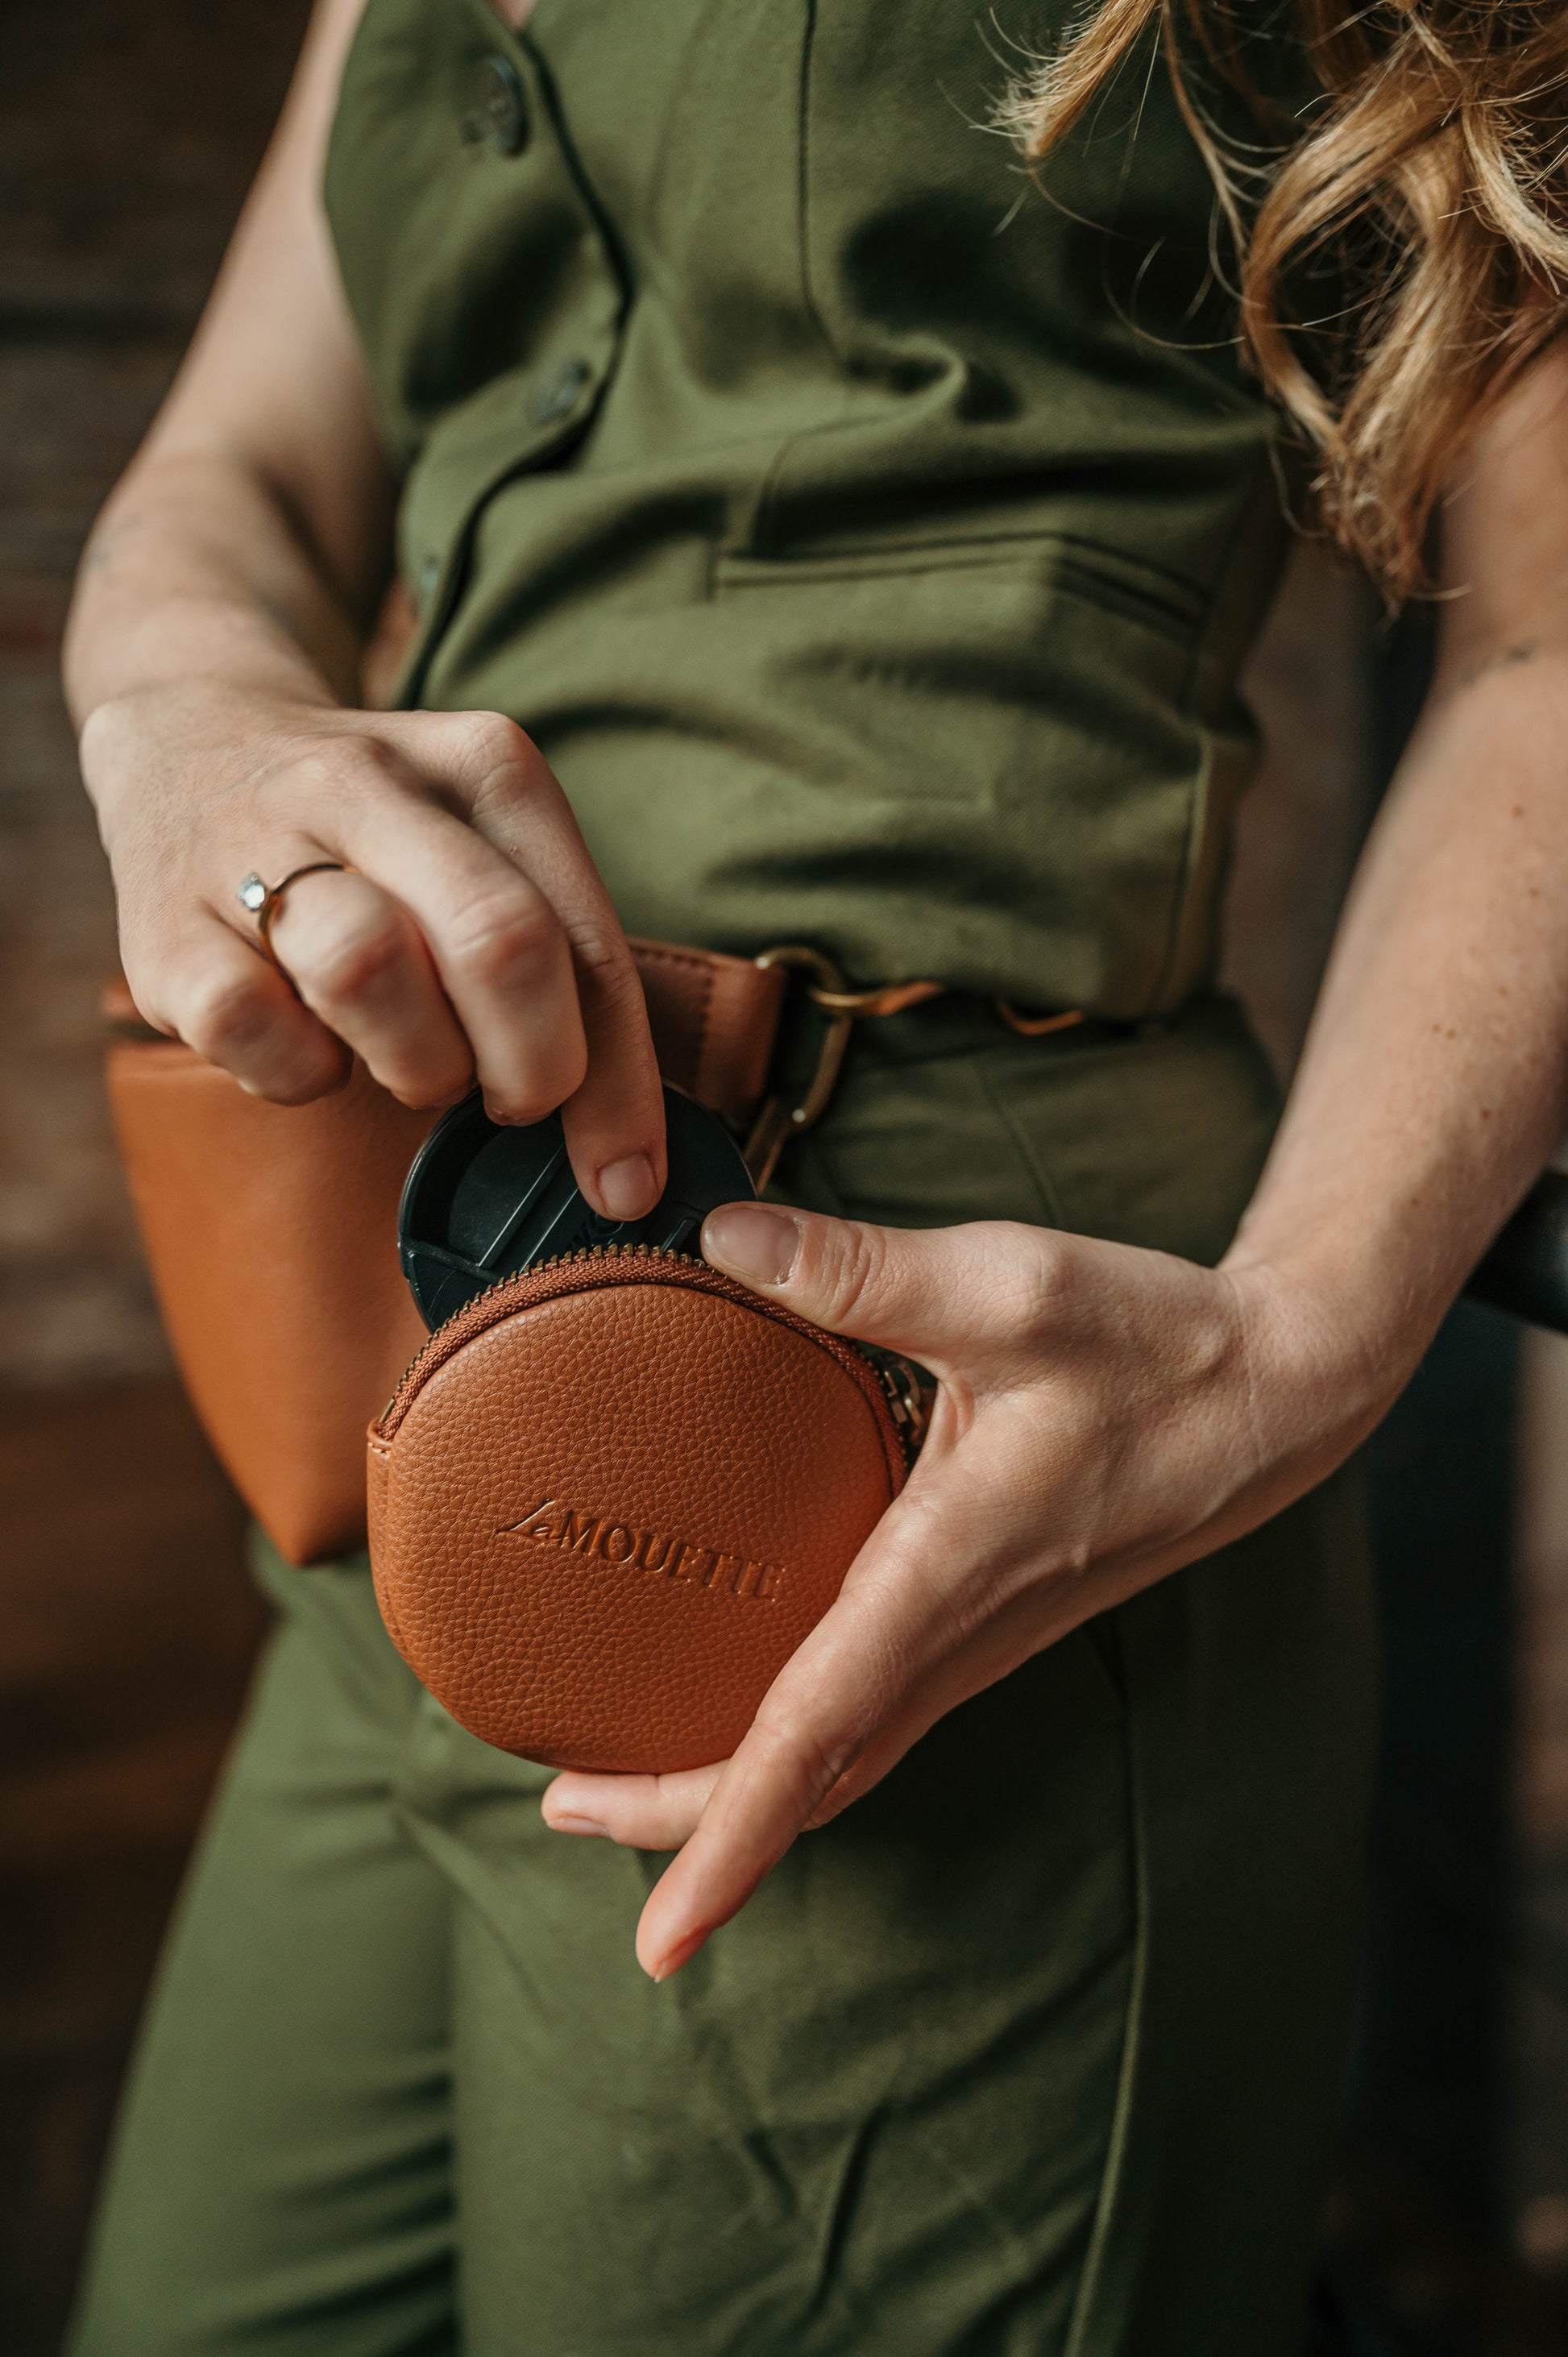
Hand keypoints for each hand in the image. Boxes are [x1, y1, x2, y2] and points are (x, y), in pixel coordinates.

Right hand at [84, 680, 664, 1215]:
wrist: (192, 739)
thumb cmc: (379, 840)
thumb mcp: (488, 853)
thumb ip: (566, 967)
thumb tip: (627, 1156)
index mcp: (483, 768)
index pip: (585, 939)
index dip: (620, 1081)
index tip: (629, 1178)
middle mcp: (371, 785)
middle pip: (498, 942)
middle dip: (532, 1066)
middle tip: (515, 1103)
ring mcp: (256, 845)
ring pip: (369, 970)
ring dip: (416, 1060)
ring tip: (411, 1058)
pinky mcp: (164, 927)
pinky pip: (252, 1028)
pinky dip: (299, 1071)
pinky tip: (311, 1047)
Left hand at [542, 1201, 1372, 1978]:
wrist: (1277, 1392)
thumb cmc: (1155, 1343)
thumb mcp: (1015, 1288)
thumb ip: (865, 1269)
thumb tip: (719, 1240)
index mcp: (947, 1571)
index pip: (814, 1733)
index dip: (722, 1833)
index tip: (656, 1934)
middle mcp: (958, 1631)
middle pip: (810, 1777)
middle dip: (686, 1820)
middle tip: (560, 1806)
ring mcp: (976, 1636)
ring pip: (843, 1754)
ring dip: (732, 1783)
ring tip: (616, 1769)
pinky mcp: (984, 1614)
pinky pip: (872, 1708)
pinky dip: (791, 1737)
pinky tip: (740, 1689)